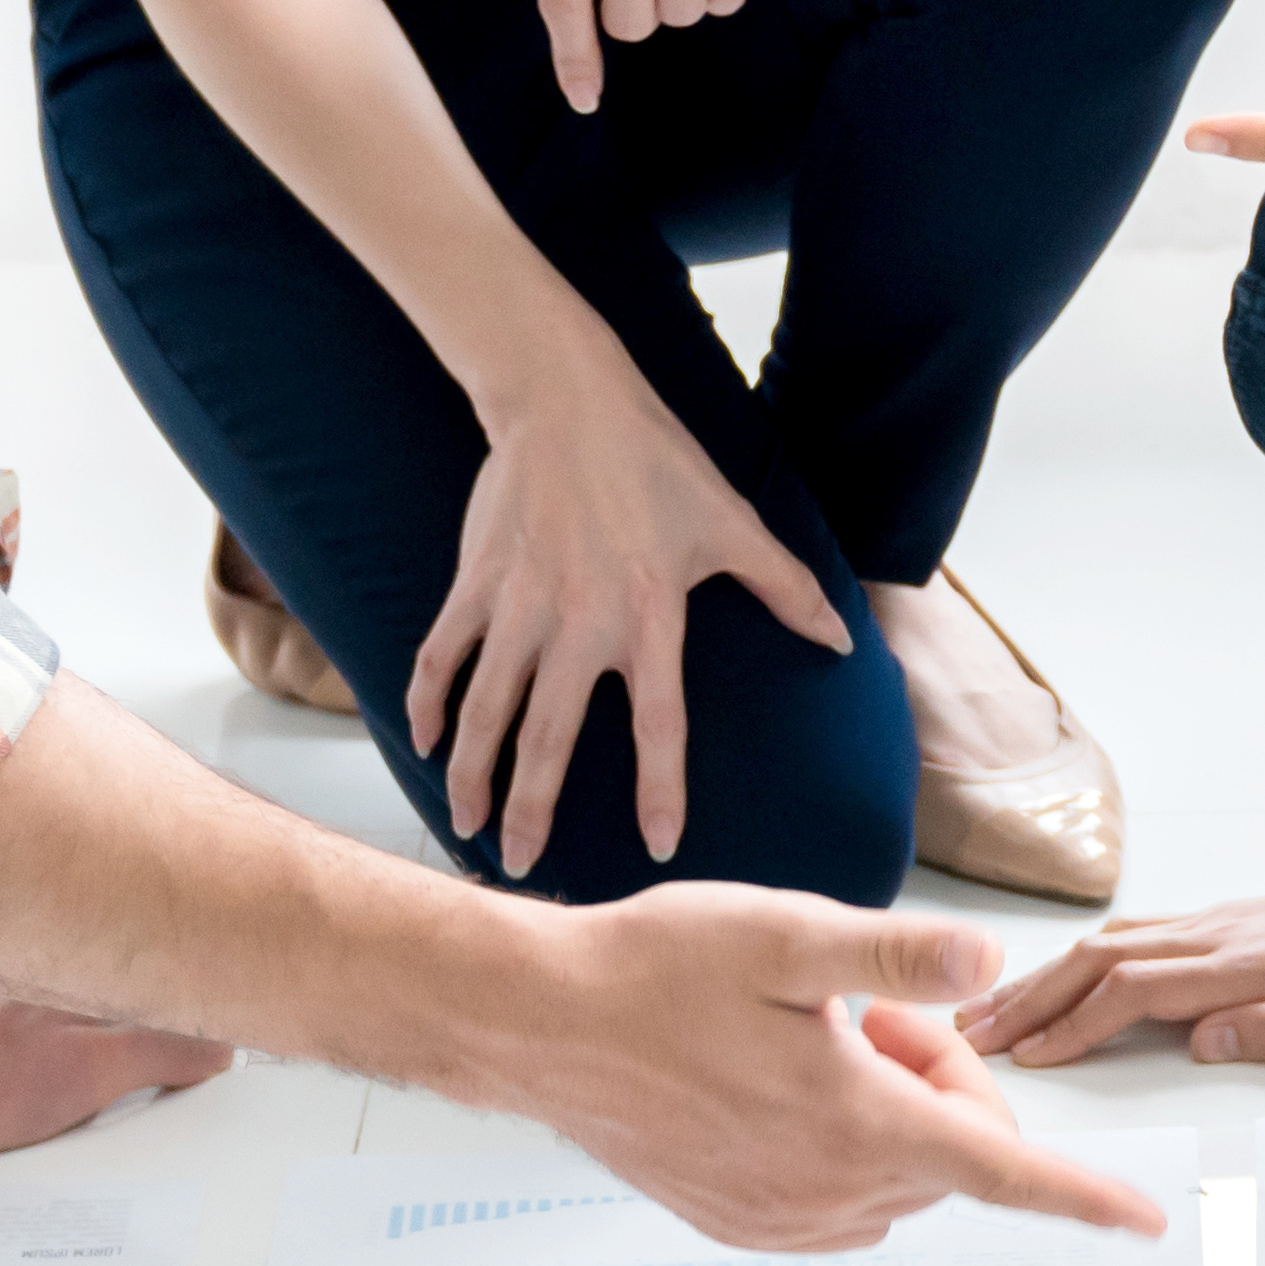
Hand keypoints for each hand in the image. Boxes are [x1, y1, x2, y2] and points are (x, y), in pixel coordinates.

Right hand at [415, 353, 851, 877]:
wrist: (566, 398)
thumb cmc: (657, 461)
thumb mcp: (734, 522)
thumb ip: (787, 588)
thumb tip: (842, 639)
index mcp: (650, 616)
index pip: (661, 724)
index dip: (661, 788)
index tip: (658, 845)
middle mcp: (580, 622)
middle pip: (552, 737)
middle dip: (534, 809)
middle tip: (525, 867)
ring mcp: (520, 604)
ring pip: (487, 709)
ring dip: (472, 772)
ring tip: (466, 825)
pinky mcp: (476, 582)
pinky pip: (443, 654)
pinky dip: (427, 700)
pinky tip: (422, 742)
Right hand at [493, 888, 1175, 1254]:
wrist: (540, 1025)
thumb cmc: (655, 969)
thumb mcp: (786, 937)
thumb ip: (897, 957)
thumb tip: (989, 961)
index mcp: (855, 1123)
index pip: (1002, 1172)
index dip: (1082, 1197)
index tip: (1144, 1221)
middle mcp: (827, 1190)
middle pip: (950, 1146)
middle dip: (935, 1075)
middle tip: (856, 1008)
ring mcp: (782, 1217)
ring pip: (897, 1170)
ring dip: (884, 1108)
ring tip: (803, 1037)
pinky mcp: (741, 1223)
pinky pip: (838, 1196)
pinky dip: (837, 1142)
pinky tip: (770, 1081)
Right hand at [968, 848, 1264, 1069]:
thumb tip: (1203, 1046)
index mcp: (1241, 967)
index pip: (1134, 993)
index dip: (1077, 1025)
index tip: (1030, 1058)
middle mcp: (1212, 939)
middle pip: (1098, 963)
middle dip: (1032, 1000)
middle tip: (974, 1037)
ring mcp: (1208, 926)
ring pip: (1104, 945)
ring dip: (1044, 978)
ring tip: (992, 1009)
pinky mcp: (1213, 924)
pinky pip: (1128, 936)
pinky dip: (1078, 959)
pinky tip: (1054, 976)